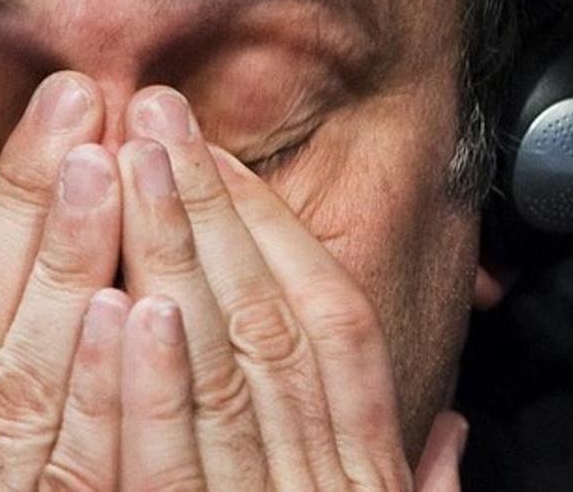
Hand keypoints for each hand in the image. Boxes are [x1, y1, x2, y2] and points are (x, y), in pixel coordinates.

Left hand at [113, 86, 467, 490]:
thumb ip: (411, 480)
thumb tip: (453, 435)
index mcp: (368, 471)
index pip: (337, 324)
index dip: (277, 232)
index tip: (217, 157)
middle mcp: (323, 480)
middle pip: (267, 321)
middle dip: (209, 208)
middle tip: (155, 117)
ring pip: (215, 367)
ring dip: (172, 258)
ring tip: (129, 166)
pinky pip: (164, 465)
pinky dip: (148, 385)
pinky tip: (118, 303)